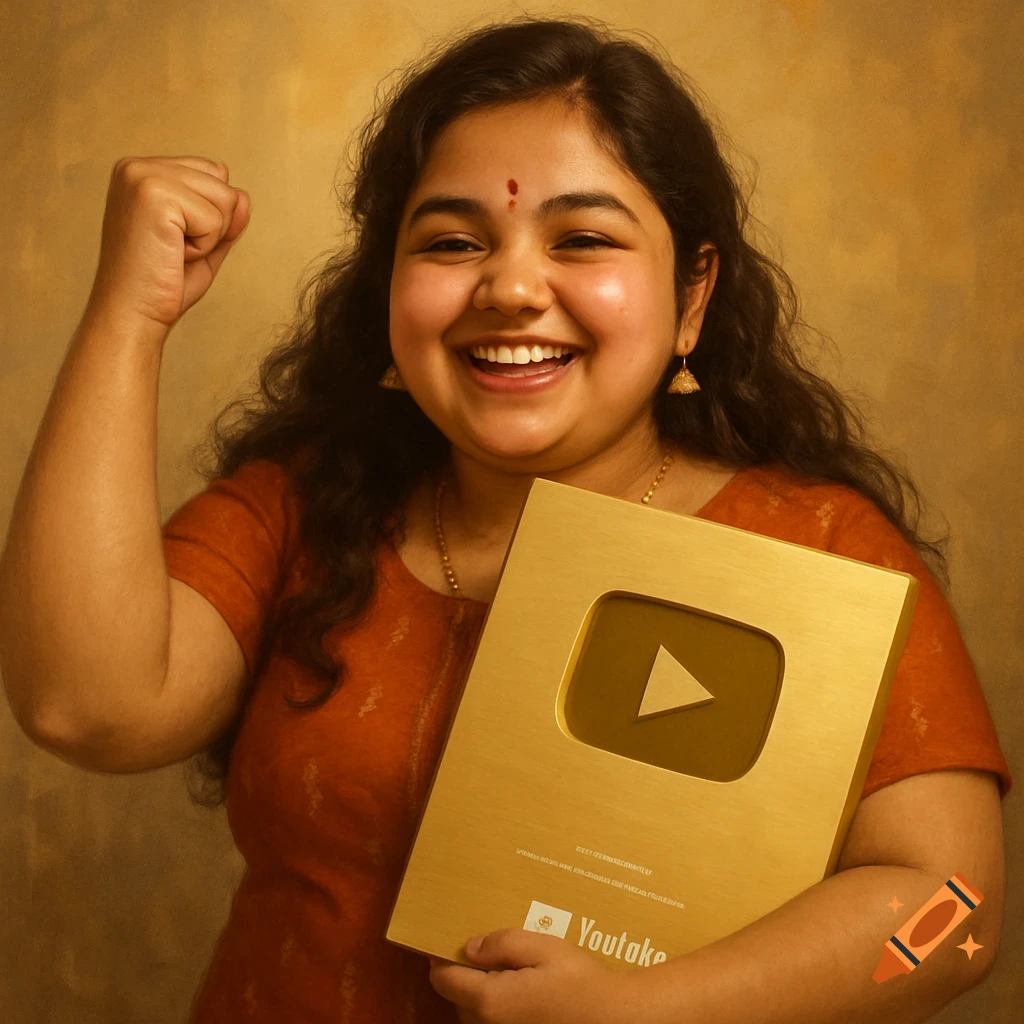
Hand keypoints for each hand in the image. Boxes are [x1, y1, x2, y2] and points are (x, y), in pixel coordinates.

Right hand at [87, 155, 251, 330]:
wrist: (133, 314)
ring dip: (209, 237)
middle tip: (174, 250)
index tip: (175, 240)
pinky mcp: (154, 195)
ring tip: (173, 252)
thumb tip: (244, 197)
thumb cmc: (161, 284)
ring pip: (225, 198)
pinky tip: (173, 255)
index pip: (213, 172)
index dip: (210, 214)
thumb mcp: (203, 243)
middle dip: (213, 225)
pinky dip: (204, 246)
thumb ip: (226, 217)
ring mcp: (143, 177)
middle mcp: (137, 166)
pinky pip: (215, 219)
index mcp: (142, 172)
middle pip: (222, 181)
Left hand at [428, 928, 633, 1023]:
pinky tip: (523, 986)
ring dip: (481, 988)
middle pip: (457, 994)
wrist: (613, 1017)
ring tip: (511, 965)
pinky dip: (498, 1003)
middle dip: (466, 970)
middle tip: (489, 946)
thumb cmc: (579, 981)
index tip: (450, 935)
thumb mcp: (541, 947)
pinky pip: (493, 1020)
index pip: (443, 978)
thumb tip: (470, 947)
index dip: (442, 955)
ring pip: (474, 1010)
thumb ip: (502, 944)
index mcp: (489, 1000)